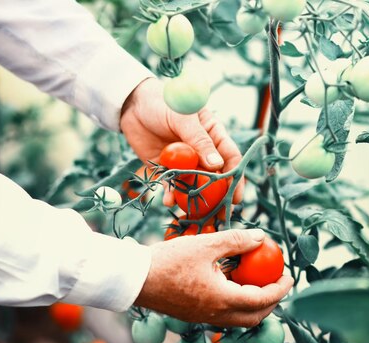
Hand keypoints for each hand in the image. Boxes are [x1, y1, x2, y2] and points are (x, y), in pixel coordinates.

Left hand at [120, 78, 243, 204]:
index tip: (236, 196)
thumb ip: (200, 141)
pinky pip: (172, 184)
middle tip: (220, 214)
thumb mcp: (184, 118)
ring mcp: (185, 161)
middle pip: (215, 176)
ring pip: (194, 184)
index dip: (236, 177)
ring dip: (194, 198)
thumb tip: (217, 165)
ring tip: (193, 213)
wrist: (132, 104)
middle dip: (218, 196)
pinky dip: (171, 194)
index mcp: (214, 135)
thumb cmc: (163, 102)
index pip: (230, 158)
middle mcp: (202, 151)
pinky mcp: (167, 168)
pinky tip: (169, 201)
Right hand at [134, 229, 293, 326]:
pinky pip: (224, 314)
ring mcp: (204, 317)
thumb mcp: (206, 244)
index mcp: (222, 299)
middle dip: (272, 302)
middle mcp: (215, 314)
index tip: (289, 276)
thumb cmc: (168, 260)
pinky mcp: (194, 315)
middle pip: (255, 317)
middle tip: (277, 281)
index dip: (280, 289)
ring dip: (254, 303)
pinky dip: (237, 302)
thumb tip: (262, 237)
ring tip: (257, 280)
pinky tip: (233, 281)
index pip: (262, 300)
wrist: (134, 279)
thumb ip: (236, 240)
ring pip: (239, 318)